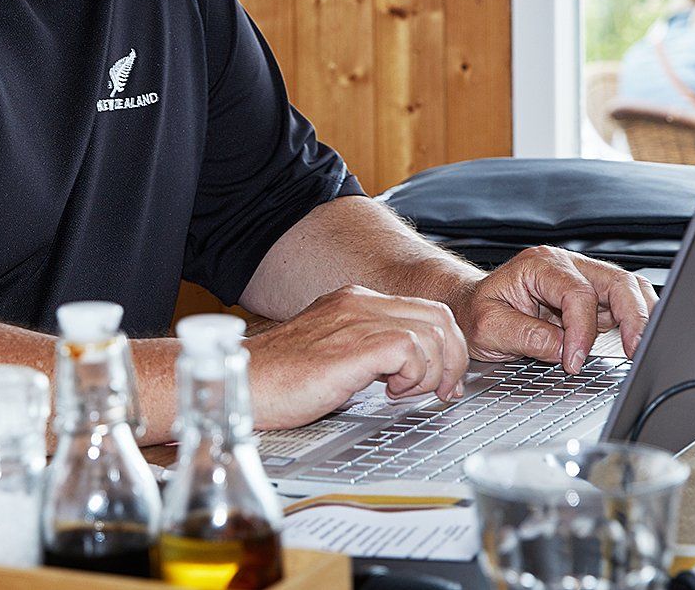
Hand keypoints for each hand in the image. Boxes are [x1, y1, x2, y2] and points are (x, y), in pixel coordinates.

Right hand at [244, 285, 469, 430]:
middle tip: (440, 391)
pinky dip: (414, 376)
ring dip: (432, 372)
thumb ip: (368, 354)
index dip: (445, 348)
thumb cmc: (279, 379)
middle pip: (440, 317)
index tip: (442, 381)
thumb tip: (406, 372)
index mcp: (355, 302)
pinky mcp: (354, 347)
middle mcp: (360, 303)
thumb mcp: (332, 355)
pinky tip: (390, 392)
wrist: (243, 383)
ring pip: (433, 332)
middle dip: (452, 360)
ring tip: (406, 393)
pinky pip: (411, 350)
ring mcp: (356, 321)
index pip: (426, 310)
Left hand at [453, 246, 657, 373]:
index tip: (574, 361)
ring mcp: (582, 279)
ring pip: (628, 287)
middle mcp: (566, 266)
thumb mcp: (489, 327)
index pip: (577, 293)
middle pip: (616, 280)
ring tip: (643, 345)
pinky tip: (637, 339)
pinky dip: (636, 319)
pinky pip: (623, 302)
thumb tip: (563, 349)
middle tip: (635, 350)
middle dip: (632, 315)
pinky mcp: (591, 297)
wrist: (472, 306)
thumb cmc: (477, 312)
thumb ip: (526, 336)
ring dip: (641, 315)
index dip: (581, 331)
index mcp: (539, 265)